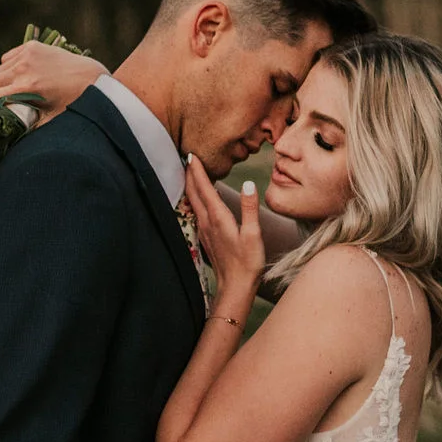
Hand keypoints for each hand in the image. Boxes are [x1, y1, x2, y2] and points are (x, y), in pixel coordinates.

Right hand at [0, 42, 108, 126]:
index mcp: (28, 88)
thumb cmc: (73, 103)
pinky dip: (9, 66)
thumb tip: (7, 130)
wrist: (92, 78)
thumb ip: (27, 122)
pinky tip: (19, 73)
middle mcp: (25, 68)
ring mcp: (28, 54)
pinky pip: (8, 57)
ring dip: (0, 80)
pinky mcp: (32, 45)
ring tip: (10, 89)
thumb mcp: (49, 118)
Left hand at [185, 156, 264, 302]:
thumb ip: (249, 208)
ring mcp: (204, 230)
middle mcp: (207, 222)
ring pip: (192, 201)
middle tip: (187, 156)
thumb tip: (248, 183)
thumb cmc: (247, 262)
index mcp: (218, 217)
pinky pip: (196, 211)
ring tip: (190, 172)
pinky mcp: (205, 237)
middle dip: (189, 173)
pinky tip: (198, 198)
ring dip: (190, 185)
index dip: (197, 170)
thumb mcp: (253, 234)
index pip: (204, 188)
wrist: (234, 287)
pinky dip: (195, 198)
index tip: (191, 155)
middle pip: (193, 192)